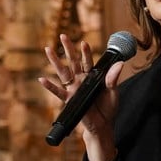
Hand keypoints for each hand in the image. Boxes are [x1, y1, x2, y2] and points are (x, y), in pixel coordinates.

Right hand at [38, 34, 122, 160]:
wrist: (103, 125)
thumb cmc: (108, 108)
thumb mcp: (113, 91)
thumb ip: (113, 78)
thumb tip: (119, 64)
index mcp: (91, 77)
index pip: (87, 61)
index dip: (85, 52)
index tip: (83, 43)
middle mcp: (81, 80)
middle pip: (72, 62)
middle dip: (68, 49)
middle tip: (63, 35)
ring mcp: (73, 89)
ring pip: (63, 72)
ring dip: (55, 61)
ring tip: (47, 49)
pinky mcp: (69, 100)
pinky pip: (58, 91)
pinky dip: (49, 86)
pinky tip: (42, 79)